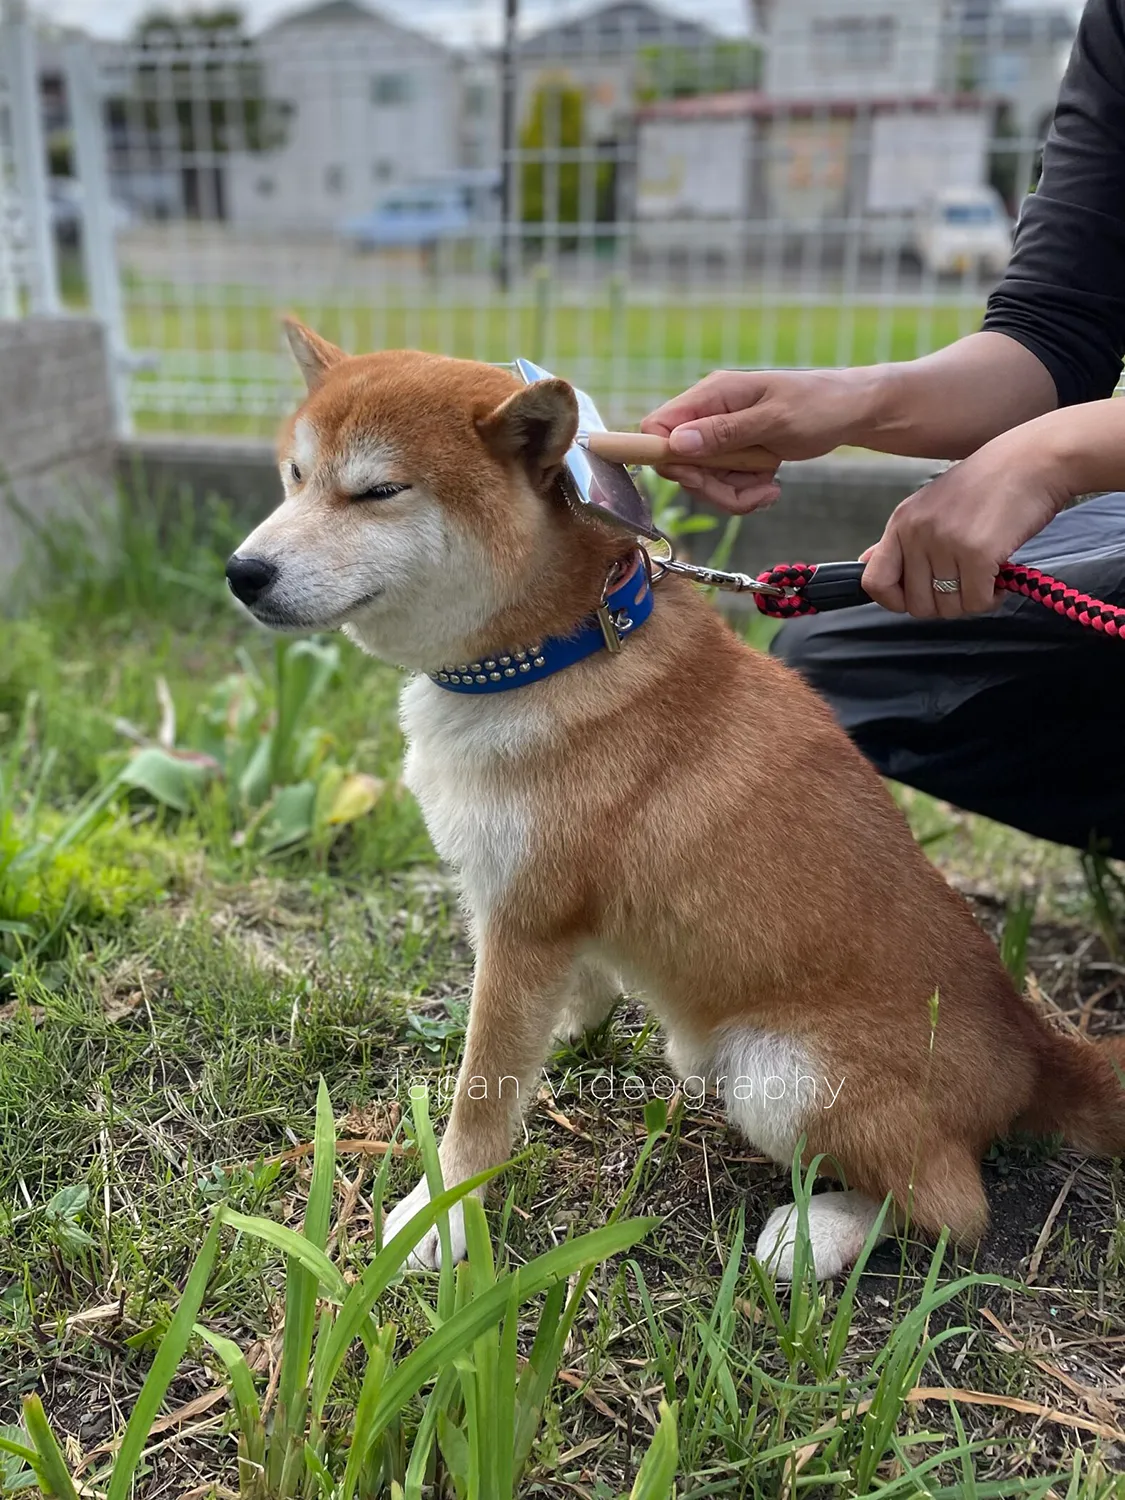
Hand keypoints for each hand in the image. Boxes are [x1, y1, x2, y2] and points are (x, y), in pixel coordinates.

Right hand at [641, 367, 878, 511]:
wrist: (852, 412)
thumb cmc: (819, 405)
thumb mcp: (774, 420)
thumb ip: (724, 432)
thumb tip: (676, 442)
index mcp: (713, 395)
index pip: (658, 426)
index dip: (666, 457)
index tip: (697, 476)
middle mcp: (711, 414)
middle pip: (680, 464)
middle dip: (712, 487)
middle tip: (750, 491)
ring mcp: (722, 436)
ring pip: (703, 481)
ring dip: (734, 495)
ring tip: (770, 489)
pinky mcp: (736, 454)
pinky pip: (724, 485)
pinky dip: (745, 494)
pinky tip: (771, 487)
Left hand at [861, 426, 1071, 618]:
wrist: (1035, 459)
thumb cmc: (988, 483)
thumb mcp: (931, 505)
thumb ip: (899, 540)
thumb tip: (865, 563)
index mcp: (901, 521)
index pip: (875, 581)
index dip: (894, 602)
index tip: (922, 596)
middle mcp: (917, 532)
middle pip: (917, 604)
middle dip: (944, 604)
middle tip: (966, 585)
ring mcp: (946, 542)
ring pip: (948, 607)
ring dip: (970, 602)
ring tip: (986, 578)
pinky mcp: (978, 553)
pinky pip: (975, 602)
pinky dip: (991, 599)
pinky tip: (1000, 581)